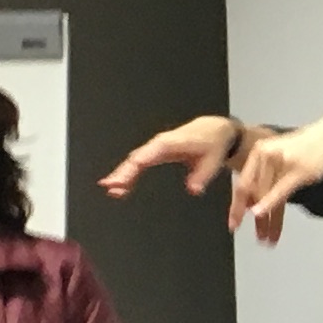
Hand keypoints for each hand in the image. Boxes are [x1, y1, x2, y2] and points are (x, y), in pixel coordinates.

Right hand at [100, 116, 244, 203]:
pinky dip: (127, 175)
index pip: (151, 153)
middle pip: (137, 158)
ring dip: (121, 175)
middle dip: (123, 172)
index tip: (129, 172)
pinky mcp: (154, 154)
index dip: (139, 162)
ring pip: (133, 161)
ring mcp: (154, 148)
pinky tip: (118, 188)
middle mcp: (159, 144)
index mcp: (171, 143)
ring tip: (110, 190)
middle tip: (111, 186)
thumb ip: (202, 176)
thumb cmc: (211, 144)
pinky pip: (137, 164)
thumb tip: (194, 190)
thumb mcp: (212, 161)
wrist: (212, 132)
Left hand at [225, 117, 322, 243]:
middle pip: (254, 193)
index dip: (236, 207)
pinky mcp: (297, 169)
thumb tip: (253, 203)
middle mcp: (266, 154)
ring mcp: (281, 161)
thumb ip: (267, 176)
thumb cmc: (309, 147)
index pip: (243, 184)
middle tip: (257, 238)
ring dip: (266, 221)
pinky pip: (280, 192)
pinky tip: (260, 214)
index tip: (234, 225)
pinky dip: (268, 204)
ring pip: (266, 196)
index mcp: (259, 151)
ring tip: (266, 239)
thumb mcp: (282, 157)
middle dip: (254, 220)